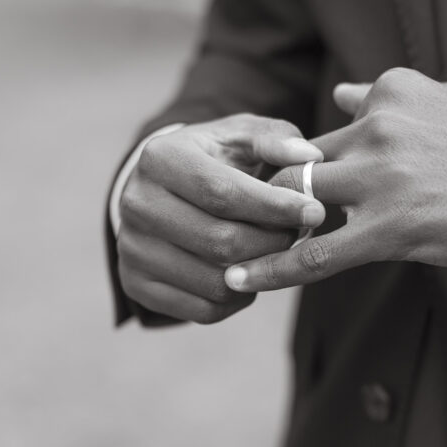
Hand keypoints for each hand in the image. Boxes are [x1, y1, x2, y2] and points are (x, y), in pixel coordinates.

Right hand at [117, 114, 324, 322]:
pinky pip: (203, 310)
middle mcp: (136, 203)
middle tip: (296, 235)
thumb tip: (309, 157)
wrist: (160, 189)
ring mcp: (131, 247)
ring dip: (258, 274)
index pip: (221, 191)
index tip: (315, 212)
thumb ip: (276, 139)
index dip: (274, 206)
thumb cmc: (213, 159)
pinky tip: (247, 274)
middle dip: (271, 243)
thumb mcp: (241, 135)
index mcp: (160, 158)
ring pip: (215, 282)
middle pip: (220, 241)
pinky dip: (237, 300)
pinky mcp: (135, 283)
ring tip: (273, 253)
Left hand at [224, 68, 446, 292]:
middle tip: (246, 221)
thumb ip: (386, 97)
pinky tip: (241, 279)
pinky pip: (315, 253)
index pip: (318, 129)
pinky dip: (272, 268)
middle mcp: (378, 126)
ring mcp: (384, 176)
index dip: (294, 163)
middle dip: (268, 195)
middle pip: (295, 162)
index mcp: (389, 92)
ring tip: (235, 248)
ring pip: (295, 201)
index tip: (279, 188)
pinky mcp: (393, 228)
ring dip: (265, 227)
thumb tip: (342, 94)